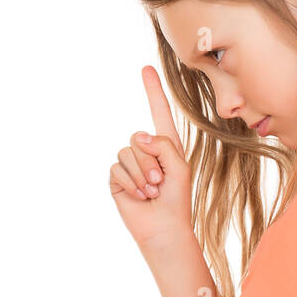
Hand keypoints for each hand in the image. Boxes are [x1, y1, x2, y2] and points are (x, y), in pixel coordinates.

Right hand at [108, 65, 193, 247]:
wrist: (163, 228)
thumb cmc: (177, 199)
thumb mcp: (179, 166)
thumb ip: (163, 144)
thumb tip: (138, 138)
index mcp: (165, 144)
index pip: (159, 112)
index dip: (153, 91)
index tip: (146, 68)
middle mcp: (145, 151)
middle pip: (140, 137)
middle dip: (151, 161)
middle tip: (161, 183)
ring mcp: (129, 164)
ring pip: (128, 153)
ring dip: (142, 175)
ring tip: (152, 192)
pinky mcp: (116, 178)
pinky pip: (117, 168)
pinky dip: (130, 182)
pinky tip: (139, 196)